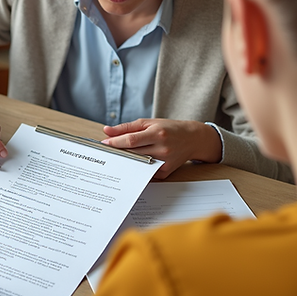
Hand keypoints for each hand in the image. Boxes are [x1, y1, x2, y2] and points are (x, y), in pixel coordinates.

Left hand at [102, 119, 221, 178]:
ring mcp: (164, 162)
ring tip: (117, 156)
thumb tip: (107, 131)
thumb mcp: (149, 123)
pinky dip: (137, 168)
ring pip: (137, 163)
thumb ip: (126, 127)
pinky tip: (131, 164)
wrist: (192, 139)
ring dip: (125, 161)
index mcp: (157, 133)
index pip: (131, 140)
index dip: (116, 143)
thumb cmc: (169, 129)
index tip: (104, 144)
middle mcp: (162, 148)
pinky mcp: (165, 172)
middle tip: (107, 151)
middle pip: (133, 153)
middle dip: (118, 152)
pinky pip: (145, 172)